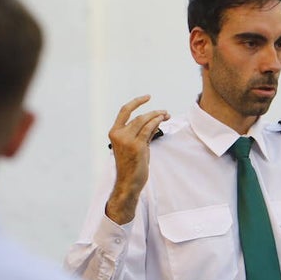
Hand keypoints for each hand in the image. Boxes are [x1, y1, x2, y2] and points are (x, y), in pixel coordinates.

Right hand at [105, 95, 169, 224]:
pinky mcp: (137, 146)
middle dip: (153, 113)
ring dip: (157, 116)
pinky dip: (156, 122)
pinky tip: (162, 120)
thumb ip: (143, 133)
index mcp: (114, 133)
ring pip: (144, 121)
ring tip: (166, 115)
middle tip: (165, 113)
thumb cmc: (132, 165)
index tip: (148, 97)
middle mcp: (118, 134)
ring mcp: (127, 140)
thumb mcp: (136, 145)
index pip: (124, 111)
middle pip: (138, 116)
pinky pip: (149, 129)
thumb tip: (156, 121)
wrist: (128, 182)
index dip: (136, 102)